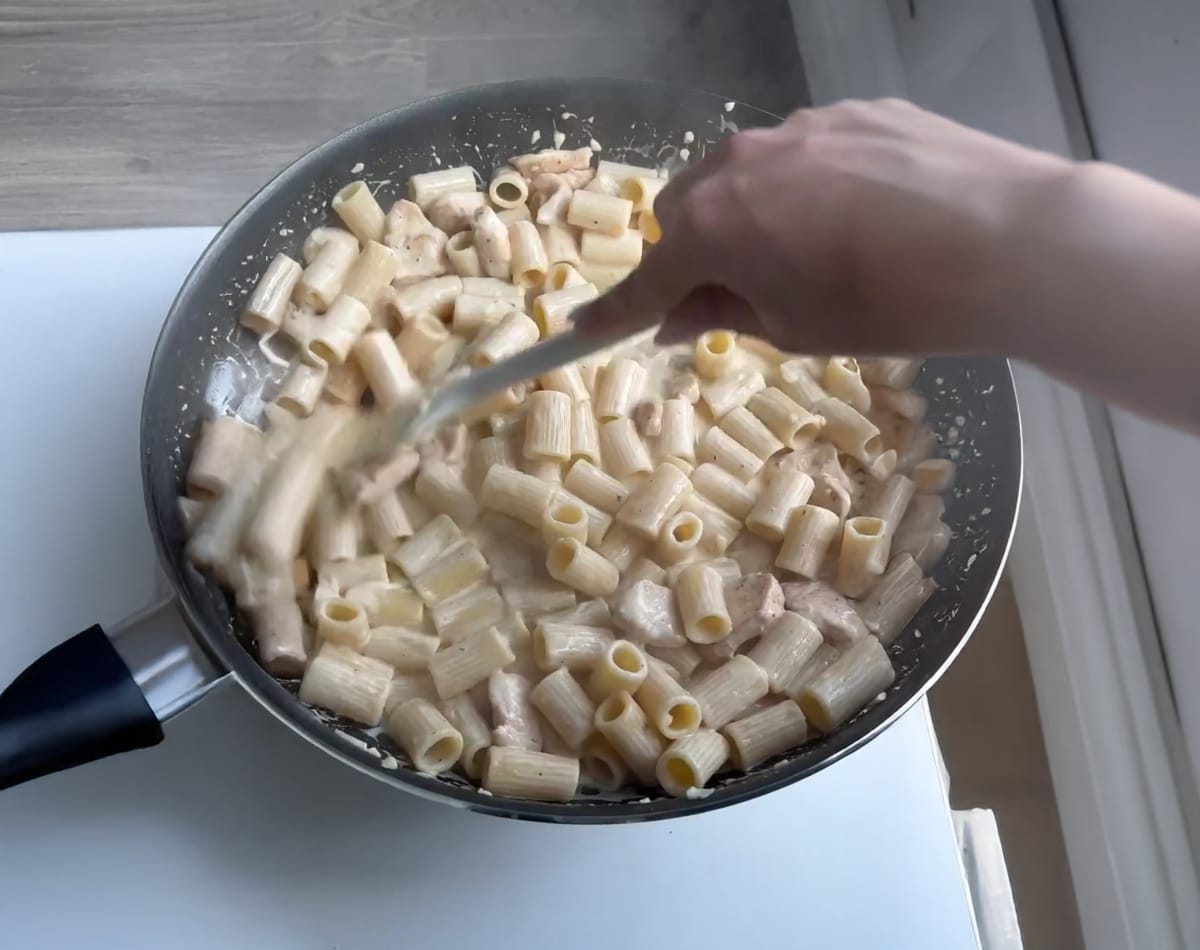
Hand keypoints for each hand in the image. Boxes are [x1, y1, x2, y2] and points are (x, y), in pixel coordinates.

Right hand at [573, 98, 1072, 356]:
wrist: (1006, 242)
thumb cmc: (887, 307)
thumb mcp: (792, 330)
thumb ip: (721, 314)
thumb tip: (677, 315)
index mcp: (711, 224)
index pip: (646, 282)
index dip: (613, 315)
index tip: (579, 334)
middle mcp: (736, 162)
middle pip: (684, 213)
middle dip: (693, 256)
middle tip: (734, 296)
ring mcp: (796, 127)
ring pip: (740, 176)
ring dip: (748, 216)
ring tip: (811, 253)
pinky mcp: (852, 111)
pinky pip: (800, 154)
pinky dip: (803, 187)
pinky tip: (859, 217)